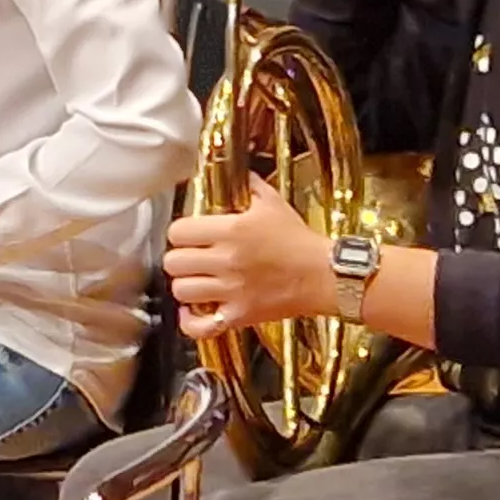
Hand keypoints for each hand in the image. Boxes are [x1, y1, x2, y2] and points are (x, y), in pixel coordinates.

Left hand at [162, 176, 332, 339]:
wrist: (325, 275)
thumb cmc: (300, 241)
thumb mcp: (273, 203)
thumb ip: (249, 186)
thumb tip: (237, 173)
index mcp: (231, 231)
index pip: (178, 231)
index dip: (180, 232)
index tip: (188, 234)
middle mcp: (227, 261)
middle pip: (174, 262)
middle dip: (179, 258)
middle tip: (190, 257)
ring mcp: (232, 291)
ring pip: (182, 291)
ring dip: (186, 285)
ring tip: (196, 280)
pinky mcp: (241, 315)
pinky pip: (201, 326)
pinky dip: (191, 321)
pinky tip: (194, 310)